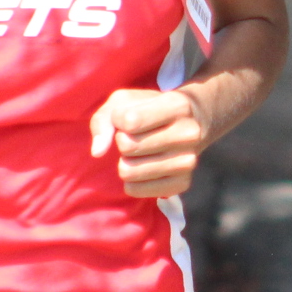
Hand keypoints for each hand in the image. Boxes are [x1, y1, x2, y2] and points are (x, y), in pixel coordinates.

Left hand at [89, 88, 207, 197]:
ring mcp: (188, 161)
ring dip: (126, 161)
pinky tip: (143, 167)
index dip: (119, 119)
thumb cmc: (150, 109)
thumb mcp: (125, 101)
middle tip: (135, 136)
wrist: (193, 122)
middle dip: (122, 141)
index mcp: (178, 105)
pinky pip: (136, 189)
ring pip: (129, 171)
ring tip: (139, 152)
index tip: (129, 117)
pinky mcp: (182, 183)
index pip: (130, 121)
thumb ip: (104, 120)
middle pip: (128, 147)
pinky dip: (132, 180)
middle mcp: (189, 134)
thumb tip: (97, 152)